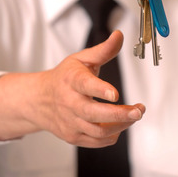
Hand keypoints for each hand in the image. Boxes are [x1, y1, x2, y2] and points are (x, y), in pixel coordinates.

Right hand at [0, 31, 144, 147]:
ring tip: (135, 115)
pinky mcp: (72, 136)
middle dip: (119, 114)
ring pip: (97, 130)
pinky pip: (95, 141)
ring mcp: (70, 122)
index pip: (85, 85)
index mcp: (72, 80)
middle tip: (138, 111)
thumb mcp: (81, 59)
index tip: (115, 94)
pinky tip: (120, 125)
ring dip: (121, 125)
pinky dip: (111, 136)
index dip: (100, 90)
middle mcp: (69, 102)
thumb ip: (104, 50)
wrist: (39, 100)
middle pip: (93, 113)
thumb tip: (120, 35)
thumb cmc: (64, 77)